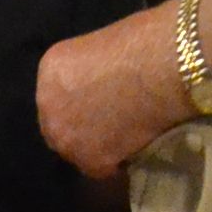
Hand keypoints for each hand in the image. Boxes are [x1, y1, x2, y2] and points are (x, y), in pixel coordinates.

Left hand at [36, 4, 188, 179]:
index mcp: (51, 71)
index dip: (80, 102)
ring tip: (127, 137)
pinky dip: (118, 162)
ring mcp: (67, 138)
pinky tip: (136, 148)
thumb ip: (91, 71)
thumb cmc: (142, 43)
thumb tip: (101, 83)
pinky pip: (102, 168)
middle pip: (60, 126)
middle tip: (111, 123)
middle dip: (81, 127)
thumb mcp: (102, 47)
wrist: (163, 67)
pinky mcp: (91, 162)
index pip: (58, 96)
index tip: (101, 101)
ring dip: (98, 147)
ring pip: (78, 151)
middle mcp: (48, 107)